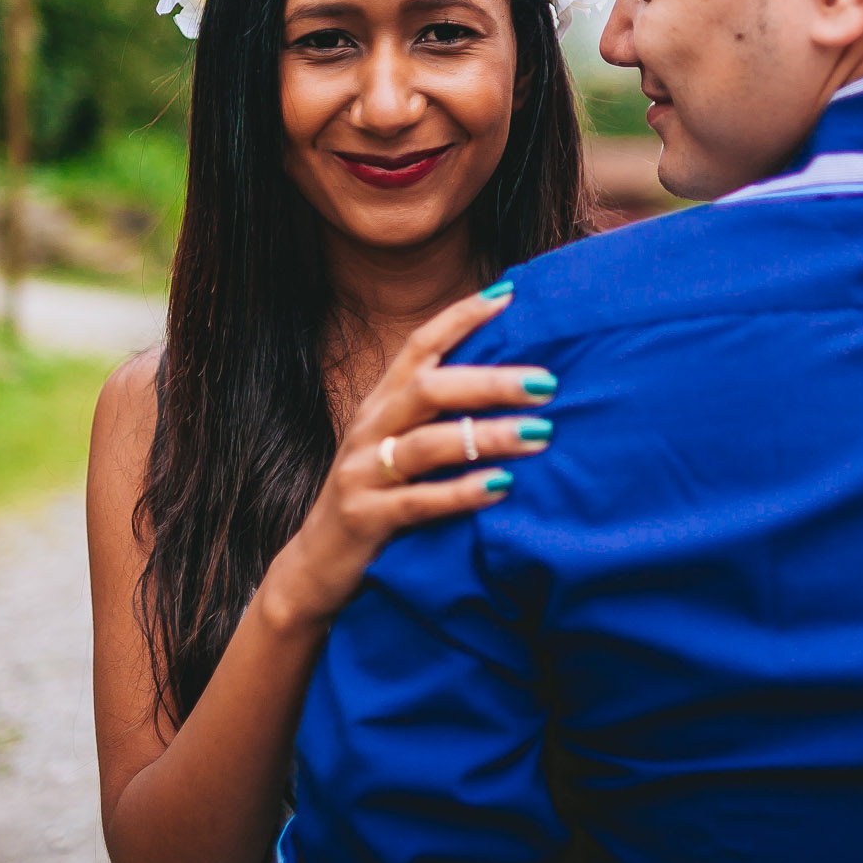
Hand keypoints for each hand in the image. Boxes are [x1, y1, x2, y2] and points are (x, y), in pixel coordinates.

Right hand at [258, 284, 555, 631]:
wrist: (315, 565)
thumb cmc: (376, 496)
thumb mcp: (400, 446)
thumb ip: (439, 415)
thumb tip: (511, 383)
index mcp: (380, 403)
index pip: (419, 345)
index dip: (461, 317)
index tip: (510, 296)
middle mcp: (369, 428)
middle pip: (428, 388)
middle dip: (490, 381)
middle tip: (547, 382)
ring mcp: (362, 473)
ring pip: (426, 443)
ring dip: (487, 435)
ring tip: (540, 433)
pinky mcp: (366, 518)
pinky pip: (418, 502)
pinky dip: (462, 492)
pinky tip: (502, 486)